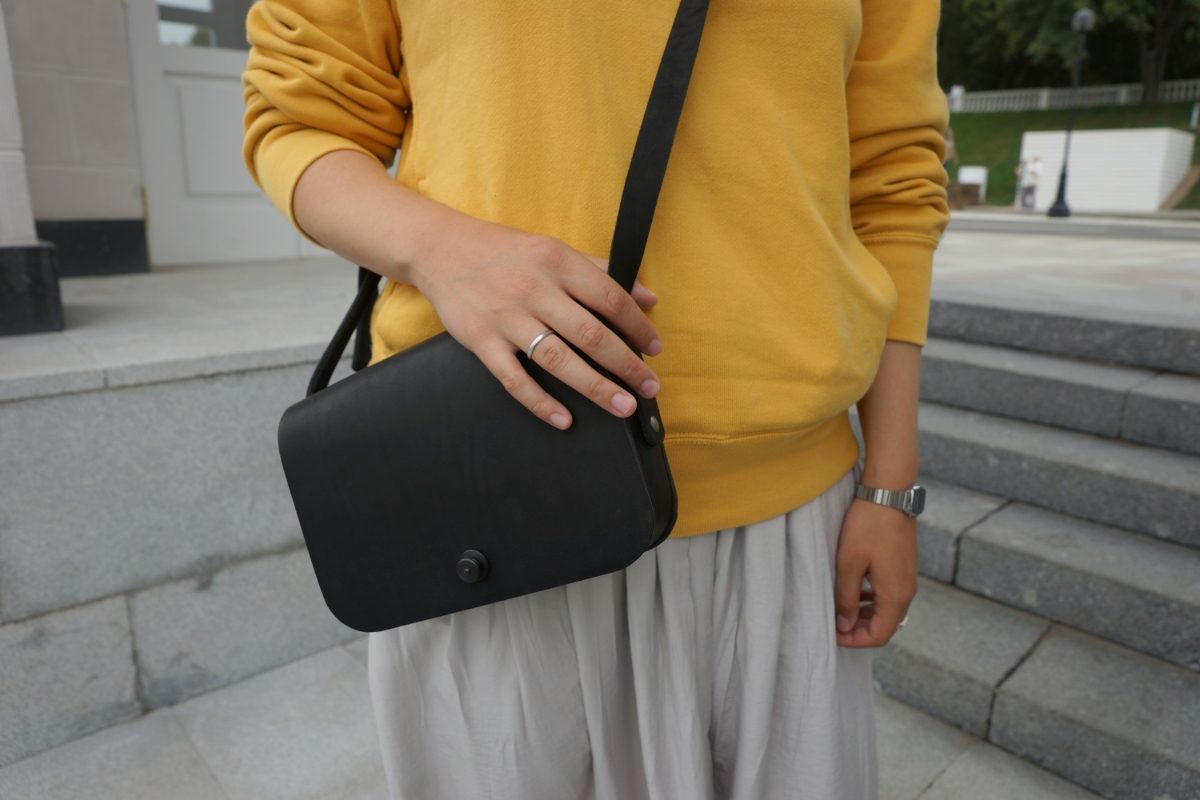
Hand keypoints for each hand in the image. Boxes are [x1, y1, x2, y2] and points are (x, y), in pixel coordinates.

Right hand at [411, 215, 662, 429]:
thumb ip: (601, 271)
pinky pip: (514, 379)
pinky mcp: (481, 341)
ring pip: (558, 359)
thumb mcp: (554, 250)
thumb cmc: (505, 252)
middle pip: (591, 334)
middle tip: (650, 387)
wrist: (441, 249)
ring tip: (622, 406)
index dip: (638, 326)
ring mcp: (507, 318)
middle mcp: (535, 290)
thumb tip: (648, 296)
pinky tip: (564, 419)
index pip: (610, 298)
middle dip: (627, 365)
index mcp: (558, 263)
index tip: (656, 349)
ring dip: (595, 386)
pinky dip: (540, 402)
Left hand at [833, 498, 917, 647]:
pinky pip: (890, 593)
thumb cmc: (868, 527)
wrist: (890, 493)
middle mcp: (907, 591)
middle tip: (834, 623)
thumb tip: (845, 625)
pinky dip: (872, 599)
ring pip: (888, 609)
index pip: (880, 635)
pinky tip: (855, 591)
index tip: (833, 633)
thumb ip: (846, 598)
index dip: (855, 640)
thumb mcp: (849, 564)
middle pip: (885, 625)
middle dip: (859, 629)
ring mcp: (908, 578)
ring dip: (865, 614)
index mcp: (896, 595)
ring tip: (840, 608)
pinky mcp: (904, 566)